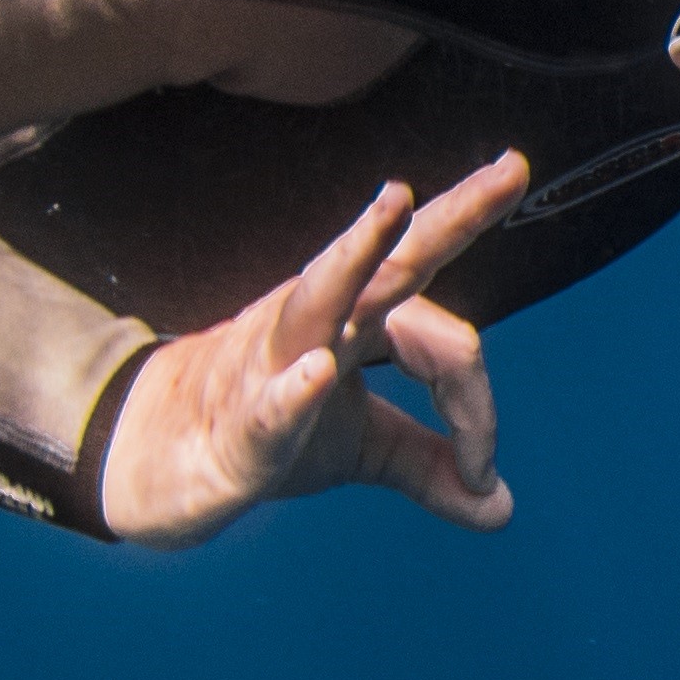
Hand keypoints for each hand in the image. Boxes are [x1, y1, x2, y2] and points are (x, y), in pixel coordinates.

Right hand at [99, 153, 532, 547]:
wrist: (167, 464)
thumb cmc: (275, 431)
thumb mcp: (366, 449)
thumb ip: (431, 466)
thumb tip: (500, 509)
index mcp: (362, 322)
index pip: (443, 341)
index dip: (474, 409)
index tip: (480, 471)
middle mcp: (323, 319)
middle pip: (397, 264)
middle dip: (455, 217)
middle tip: (512, 170)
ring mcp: (273, 357)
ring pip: (323, 295)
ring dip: (360, 251)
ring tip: (397, 200)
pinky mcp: (239, 419)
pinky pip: (269, 399)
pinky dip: (296, 387)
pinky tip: (319, 370)